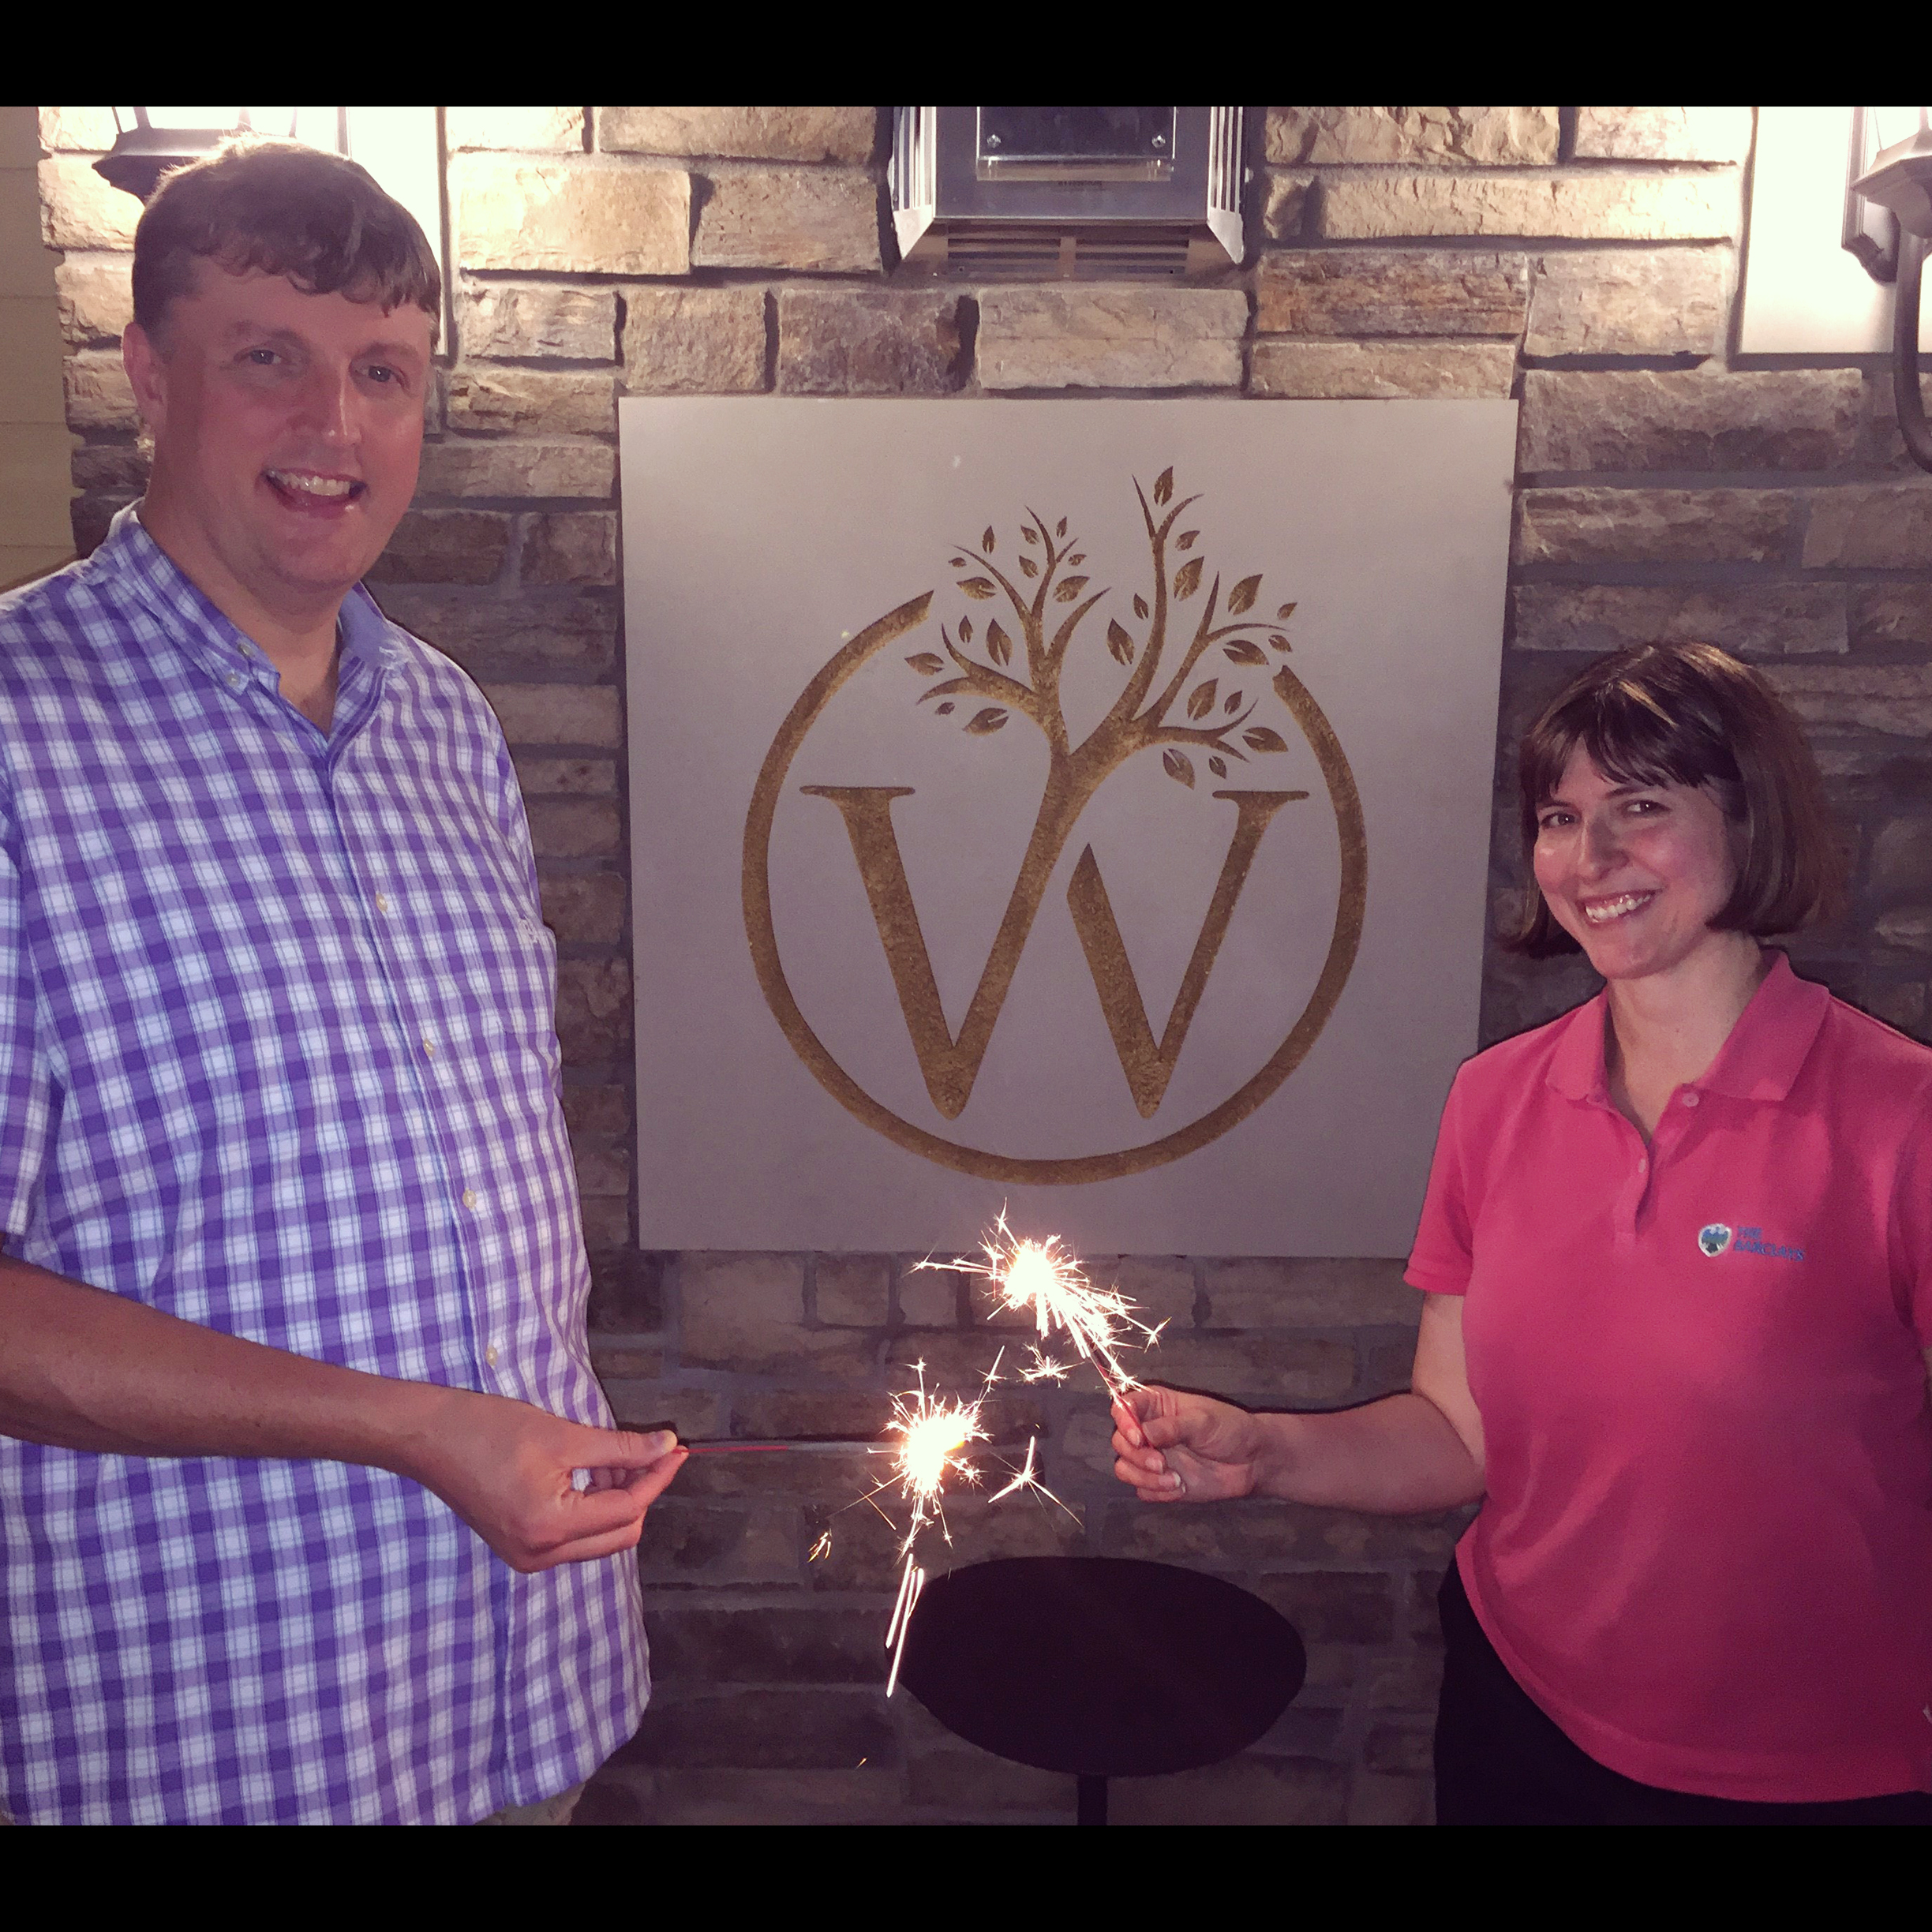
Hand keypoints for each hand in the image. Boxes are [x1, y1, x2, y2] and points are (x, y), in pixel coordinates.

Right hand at [405, 1390, 687, 1572]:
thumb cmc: (489, 1430)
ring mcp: (527, 1557)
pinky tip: (588, 1471)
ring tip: (608, 1456)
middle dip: (637, 1492)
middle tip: (641, 1450)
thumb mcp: (564, 1435)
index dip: (656, 1477)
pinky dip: (590, 1507)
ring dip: (614, 1499)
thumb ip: (620, 1447)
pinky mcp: (519, 1548)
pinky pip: (573, 1537)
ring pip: (598, 1538)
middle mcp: (539, 1555)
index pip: (626, 1510)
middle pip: (619, 1534)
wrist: (429, 1438)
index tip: (676, 1449)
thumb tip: (665, 1446)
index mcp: (550, 1529)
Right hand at [1111, 1386, 1269, 1503]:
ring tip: (1174, 1480)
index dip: (1124, 1422)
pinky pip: (1142, 1491)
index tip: (1138, 1437)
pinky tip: (1180, 1488)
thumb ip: (1171, 1427)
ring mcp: (1152, 1458)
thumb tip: (1141, 1434)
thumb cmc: (1229, 1429)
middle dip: (1137, 1456)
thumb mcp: (1203, 1421)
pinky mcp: (1159, 1483)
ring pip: (1125, 1468)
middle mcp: (1148, 1430)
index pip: (1123, 1407)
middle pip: (1120, 1442)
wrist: (1251, 1462)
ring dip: (1144, 1477)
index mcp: (1156, 1406)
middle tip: (1161, 1464)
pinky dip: (1157, 1492)